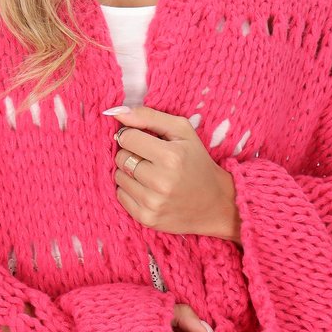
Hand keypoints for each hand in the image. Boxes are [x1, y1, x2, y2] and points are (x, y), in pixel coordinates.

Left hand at [102, 104, 240, 242]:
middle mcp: (161, 181)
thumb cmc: (197, 162)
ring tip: (150, 175)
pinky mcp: (147, 219)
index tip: (144, 141)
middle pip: (121, 158)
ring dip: (130, 173)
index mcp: (171, 156)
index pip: (127, 137)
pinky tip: (148, 190)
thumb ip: (149, 116)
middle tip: (150, 159)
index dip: (133, 136)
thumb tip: (116, 112)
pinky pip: (120, 196)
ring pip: (118, 177)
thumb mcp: (182, 131)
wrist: (215, 204)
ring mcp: (153, 203)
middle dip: (131, 154)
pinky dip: (130, 190)